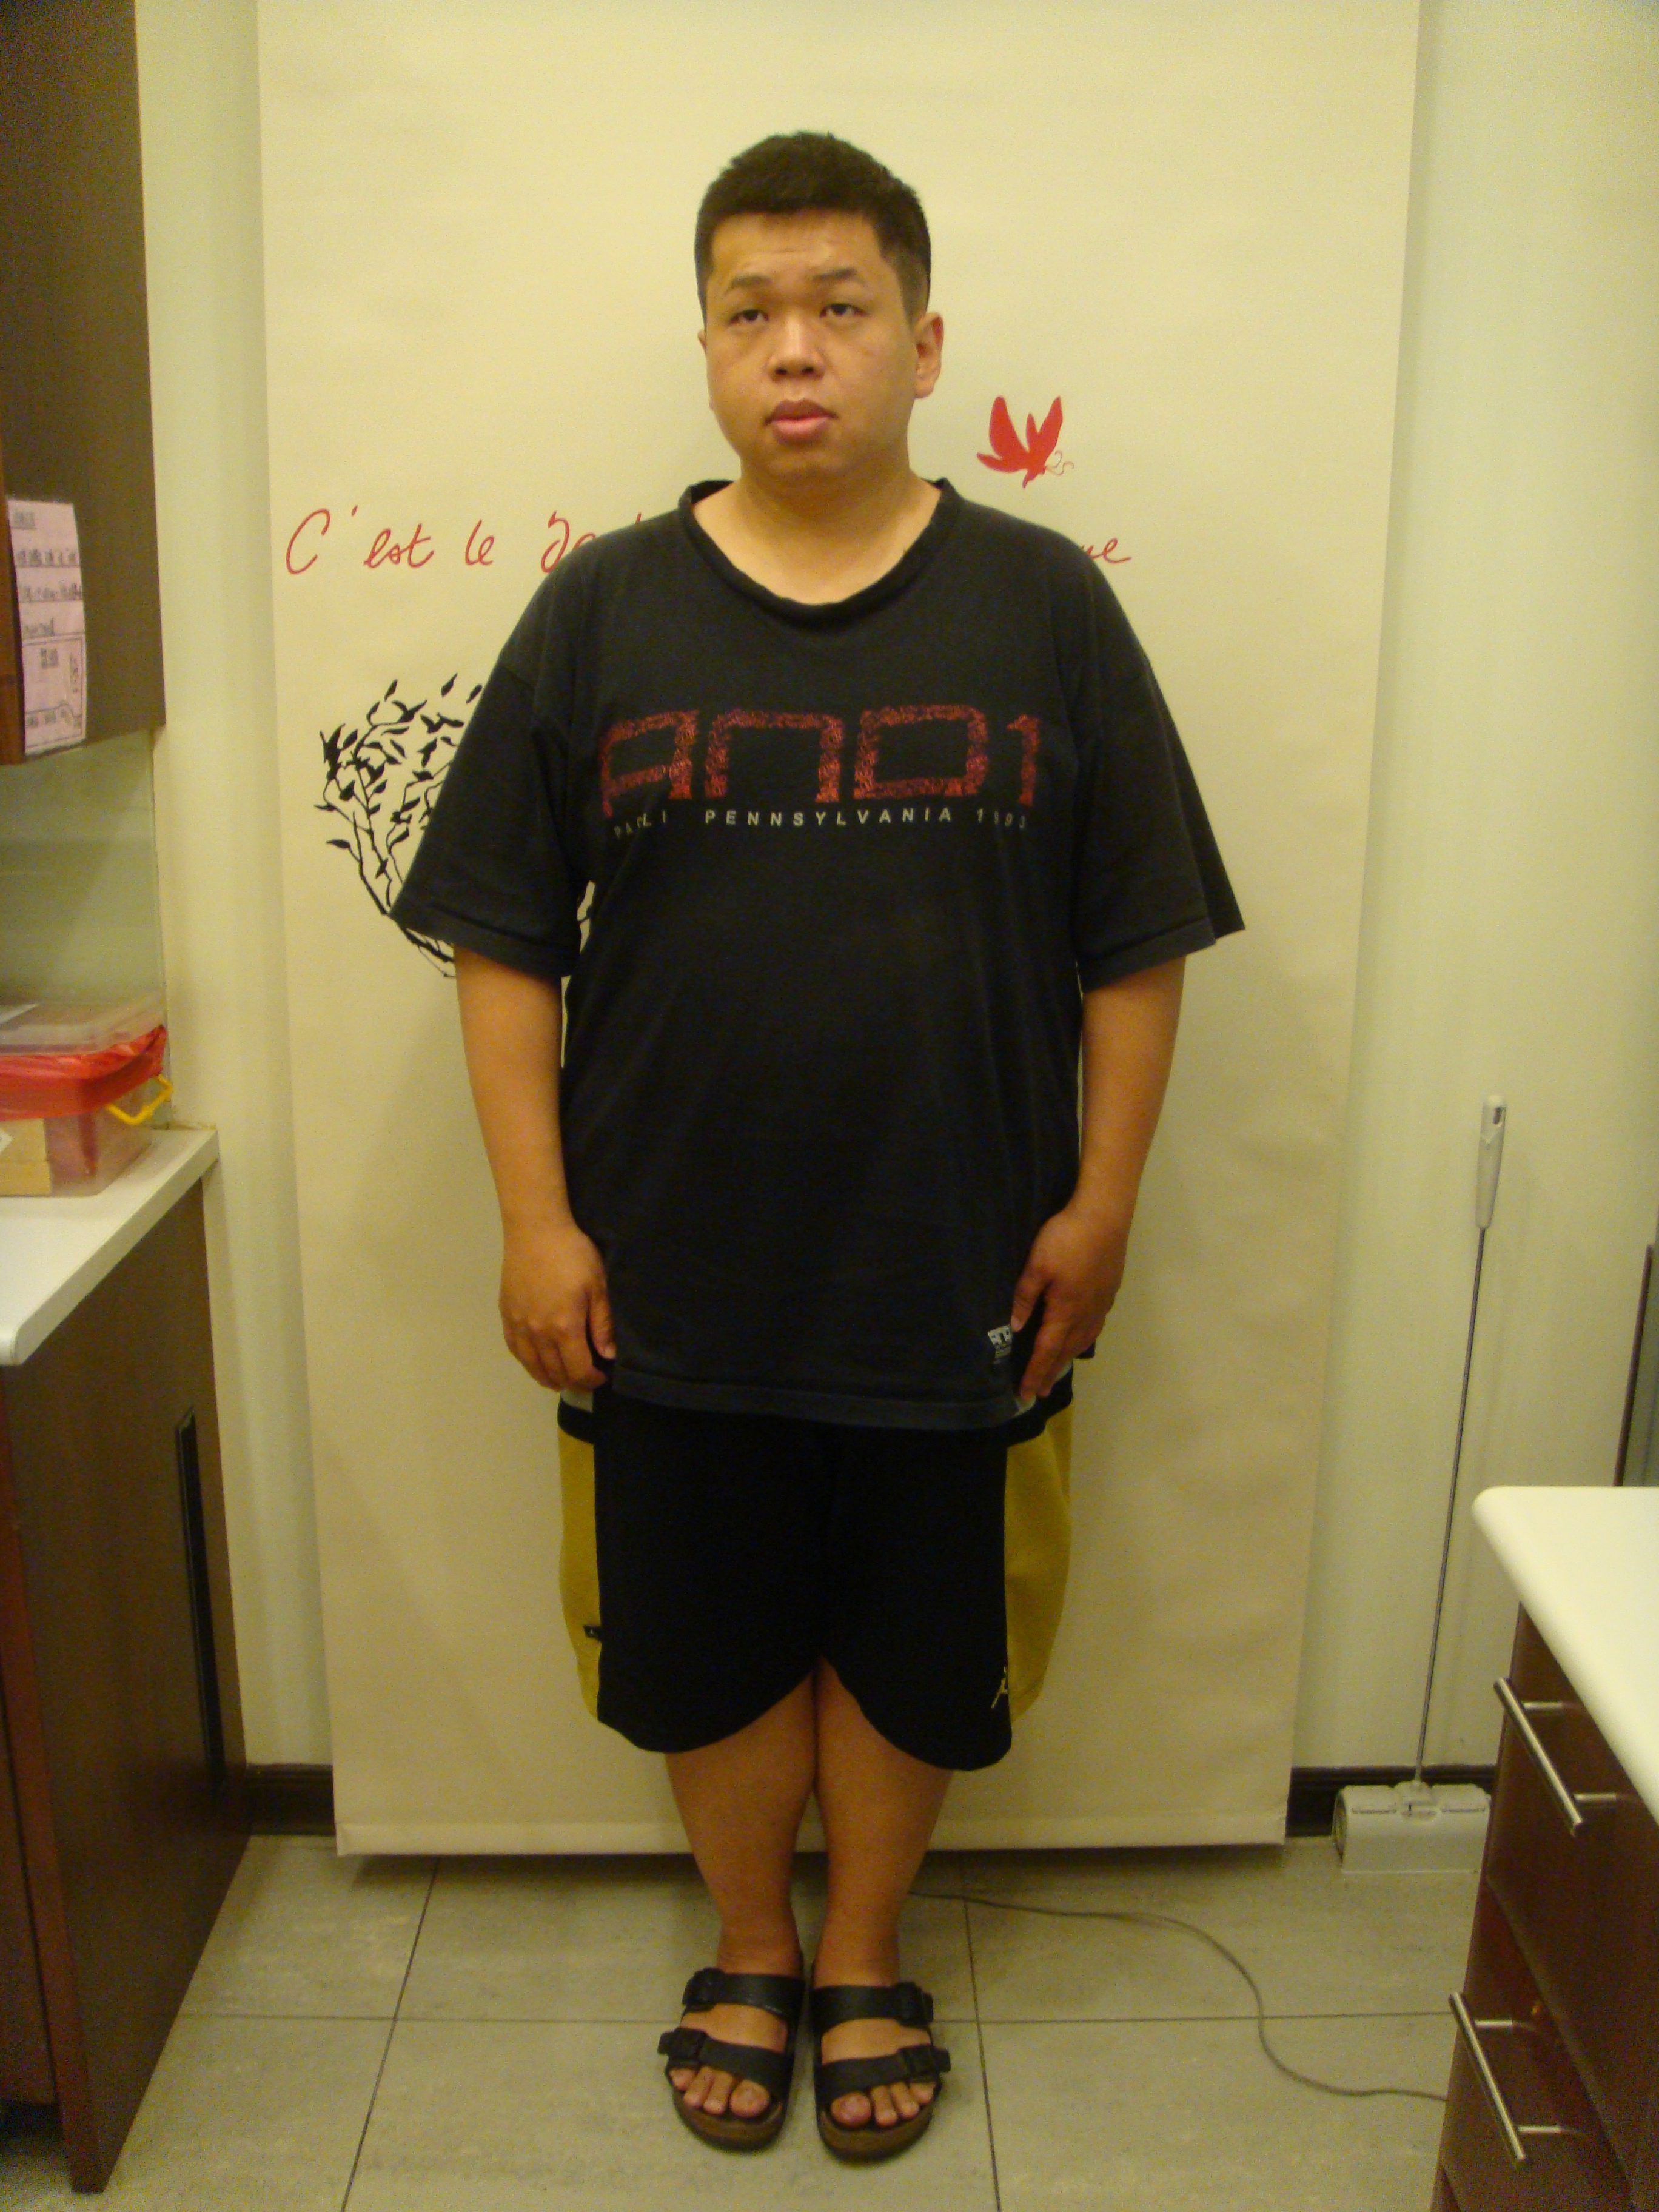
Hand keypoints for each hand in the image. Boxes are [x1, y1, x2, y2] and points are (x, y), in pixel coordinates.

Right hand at [498, 1216, 615, 1389]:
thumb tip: (608, 1356)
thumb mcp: (598, 1286)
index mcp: (564, 1327)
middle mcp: (537, 1333)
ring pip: (532, 1366)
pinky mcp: (506, 1315)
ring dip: (549, 1377)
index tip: (602, 1376)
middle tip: (586, 1377)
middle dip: (573, 1382)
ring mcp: (518, 1325)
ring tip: (563, 1378)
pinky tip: (537, 1363)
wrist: (535, 1230)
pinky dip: (528, 1363)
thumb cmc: (573, 1254)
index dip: (591, 1380)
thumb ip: (603, 1324)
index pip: (577, 1370)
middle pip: (554, 1373)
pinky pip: (515, 1351)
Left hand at [1010, 1200, 1129, 1402]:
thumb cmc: (1065, 1239)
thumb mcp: (1037, 1266)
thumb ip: (1025, 1297)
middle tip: (1041, 1392)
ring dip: (1068, 1358)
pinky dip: (1084, 1340)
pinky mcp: (1109, 1291)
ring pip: (1083, 1340)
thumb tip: (1016, 1327)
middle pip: (1066, 1350)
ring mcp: (1100, 1303)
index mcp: (1065, 1311)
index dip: (1035, 1372)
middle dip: (1051, 1371)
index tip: (1026, 1393)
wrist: (1104, 1217)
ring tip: (1059, 1371)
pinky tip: (1082, 1338)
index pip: (1046, 1350)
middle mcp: (1085, 1314)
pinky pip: (1095, 1326)